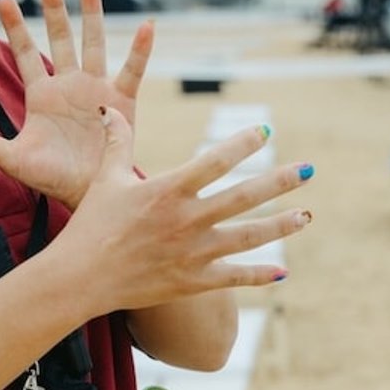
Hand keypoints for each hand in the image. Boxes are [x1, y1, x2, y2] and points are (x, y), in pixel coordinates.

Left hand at [0, 0, 152, 209]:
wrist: (91, 197)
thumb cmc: (52, 179)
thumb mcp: (14, 160)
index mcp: (41, 94)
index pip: (25, 52)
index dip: (15, 26)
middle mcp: (69, 84)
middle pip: (60, 36)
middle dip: (53, 7)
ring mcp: (97, 90)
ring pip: (94, 43)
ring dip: (92, 13)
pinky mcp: (124, 101)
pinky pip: (133, 70)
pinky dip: (140, 49)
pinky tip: (146, 25)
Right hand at [62, 115, 313, 310]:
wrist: (82, 277)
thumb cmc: (92, 223)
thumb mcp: (104, 177)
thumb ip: (116, 142)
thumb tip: (109, 108)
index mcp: (168, 190)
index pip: (215, 160)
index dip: (243, 144)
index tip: (266, 132)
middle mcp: (187, 219)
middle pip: (243, 197)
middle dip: (279, 182)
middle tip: (307, 170)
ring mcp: (193, 253)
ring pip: (248, 236)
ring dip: (281, 225)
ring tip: (306, 215)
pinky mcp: (193, 282)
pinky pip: (235, 277)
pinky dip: (260, 274)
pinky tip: (282, 271)